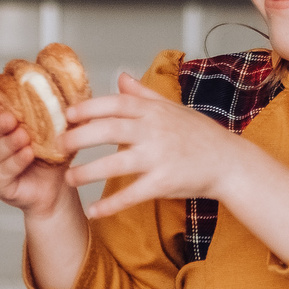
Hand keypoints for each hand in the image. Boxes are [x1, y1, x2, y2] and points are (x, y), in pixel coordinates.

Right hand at [0, 94, 70, 218]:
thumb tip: (70, 82)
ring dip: (7, 144)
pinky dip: (14, 162)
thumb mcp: (53, 126)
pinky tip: (27, 154)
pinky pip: (2, 172)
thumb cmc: (50, 152)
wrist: (58, 185)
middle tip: (11, 119)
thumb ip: (54, 107)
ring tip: (23, 136)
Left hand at [63, 73, 260, 218]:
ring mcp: (159, 157)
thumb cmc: (200, 135)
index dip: (88, 108)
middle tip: (58, 146)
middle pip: (109, 130)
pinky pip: (132, 194)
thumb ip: (143, 94)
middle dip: (79, 138)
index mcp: (154, 111)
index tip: (67, 115)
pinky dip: (111, 204)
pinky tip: (94, 211)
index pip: (115, 103)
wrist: (230, 162)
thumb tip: (120, 76)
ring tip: (68, 180)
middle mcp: (154, 131)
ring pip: (116, 164)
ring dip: (88, 172)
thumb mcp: (172, 108)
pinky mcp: (164, 182)